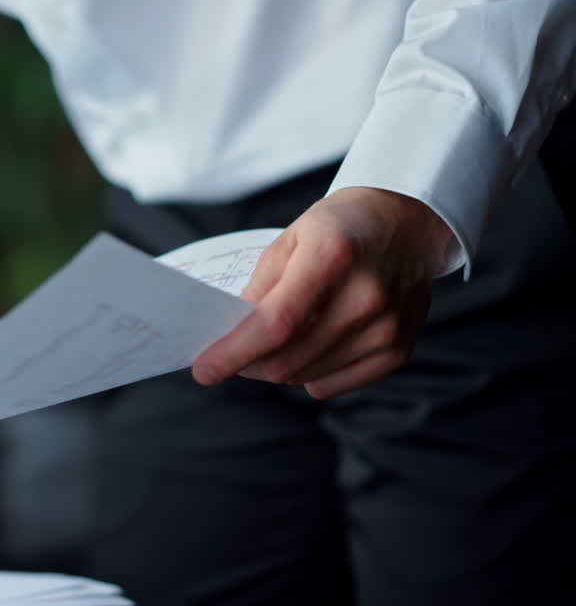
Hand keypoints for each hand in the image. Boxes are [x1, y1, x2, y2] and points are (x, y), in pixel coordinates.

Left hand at [193, 187, 451, 398]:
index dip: (235, 351)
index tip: (204, 369)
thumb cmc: (339, 228)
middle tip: (235, 348)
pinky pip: (333, 385)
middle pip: (287, 357)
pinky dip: (309, 375)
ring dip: (277, 367)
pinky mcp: (398, 350)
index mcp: (332, 257)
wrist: (406, 224)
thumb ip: (260, 287)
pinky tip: (310, 346)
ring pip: (305, 376)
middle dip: (249, 361)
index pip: (276, 322)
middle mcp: (366, 296)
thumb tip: (231, 336)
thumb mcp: (289, 239)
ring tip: (275, 341)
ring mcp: (387, 327)